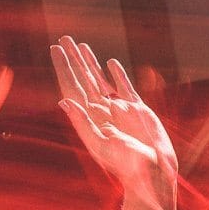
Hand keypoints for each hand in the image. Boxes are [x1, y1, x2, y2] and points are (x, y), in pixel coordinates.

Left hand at [51, 38, 177, 208]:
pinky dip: (116, 74)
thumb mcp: (100, 144)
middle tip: (64, 39)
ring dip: (90, 63)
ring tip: (81, 46)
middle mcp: (100, 111)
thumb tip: (63, 101)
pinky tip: (110, 63)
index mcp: (89, 117)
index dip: (63, 68)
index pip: (72, 86)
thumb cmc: (126, 163)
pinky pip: (123, 86)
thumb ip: (82, 123)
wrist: (153, 171)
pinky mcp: (136, 109)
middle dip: (73, 59)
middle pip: (83, 78)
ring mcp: (118, 109)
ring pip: (100, 79)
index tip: (55, 49)